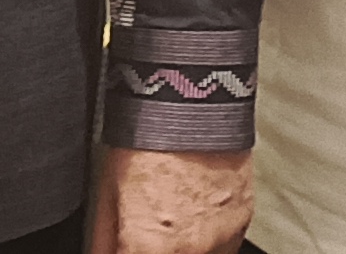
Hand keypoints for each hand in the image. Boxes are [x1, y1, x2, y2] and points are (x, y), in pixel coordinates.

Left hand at [85, 146, 250, 253]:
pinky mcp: (242, 224)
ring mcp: (220, 239)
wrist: (192, 105)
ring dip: (183, 248)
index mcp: (149, 246)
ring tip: (172, 219)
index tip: (126, 245)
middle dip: (154, 250)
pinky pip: (223, 247)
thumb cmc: (148, 141)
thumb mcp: (107, 191)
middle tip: (149, 232)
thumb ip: (103, 238)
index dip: (128, 252)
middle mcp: (188, 250)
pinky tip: (194, 213)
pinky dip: (208, 239)